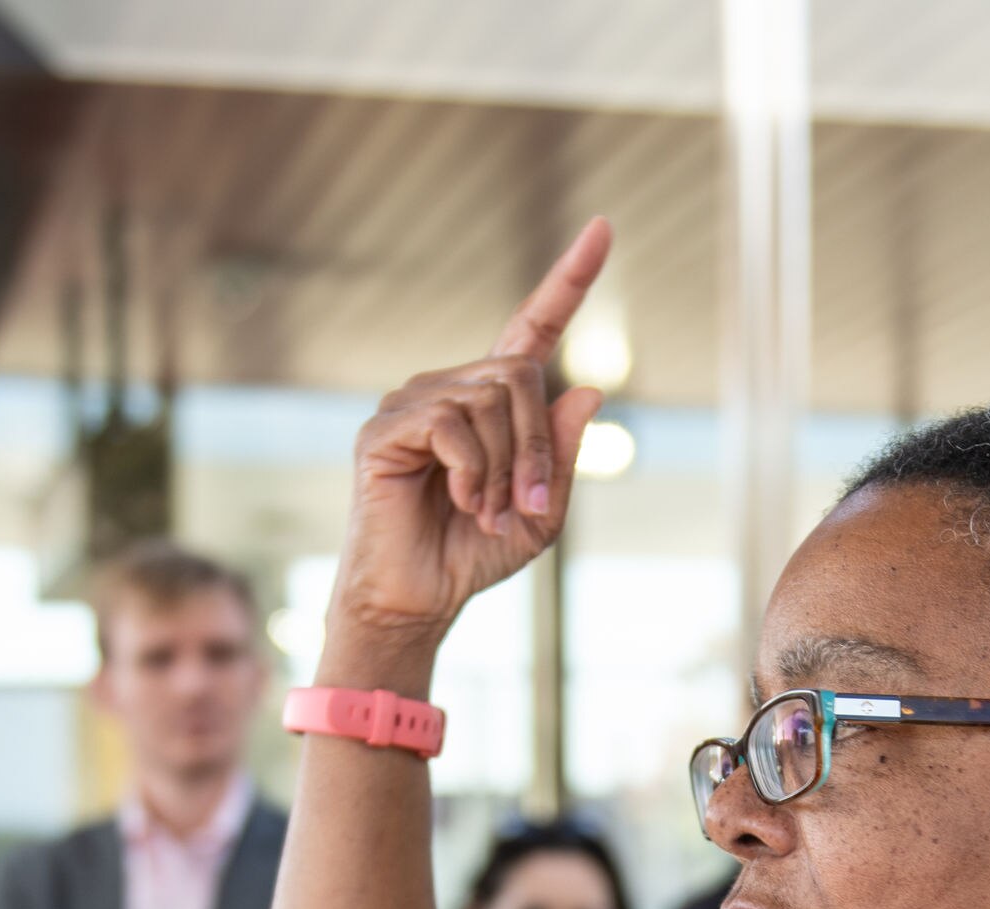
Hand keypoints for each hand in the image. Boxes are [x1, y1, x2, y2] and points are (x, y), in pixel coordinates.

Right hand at [326, 221, 613, 652]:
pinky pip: (450, 424)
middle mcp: (450, 388)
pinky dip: (471, 470)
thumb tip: (587, 388)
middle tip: (530, 505)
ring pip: (489, 400)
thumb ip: (564, 454)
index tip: (605, 229)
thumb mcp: (543, 511)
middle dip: (538, 446)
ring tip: (489, 511)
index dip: (570, 280)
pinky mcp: (385, 427)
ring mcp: (413, 401)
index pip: (534, 327)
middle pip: (519, 376)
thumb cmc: (474, 554)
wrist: (419, 597)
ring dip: (507, 466)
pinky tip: (462, 503)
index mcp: (491, 402)